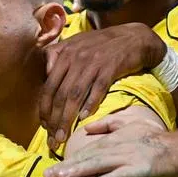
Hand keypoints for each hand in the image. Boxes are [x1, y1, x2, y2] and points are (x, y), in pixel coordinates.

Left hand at [38, 23, 165, 152]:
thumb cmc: (102, 44)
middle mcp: (76, 57)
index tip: (44, 126)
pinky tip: (84, 119)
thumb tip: (45, 74)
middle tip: (52, 139)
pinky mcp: (111, 67)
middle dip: (54, 120)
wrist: (133, 37)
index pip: (48, 86)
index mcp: (64, 53)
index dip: (44, 109)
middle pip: (60, 94)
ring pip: (75, 95)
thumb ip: (58, 56)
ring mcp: (93, 62)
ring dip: (67, 118)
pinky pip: (98, 89)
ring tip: (63, 137)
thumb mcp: (76, 44)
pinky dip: (90, 104)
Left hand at [43, 115, 177, 176]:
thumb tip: (87, 128)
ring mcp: (129, 158)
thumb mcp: (129, 125)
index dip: (67, 161)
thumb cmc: (153, 139)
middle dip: (66, 168)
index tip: (50, 171)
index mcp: (112, 141)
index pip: (85, 152)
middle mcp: (117, 148)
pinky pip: (124, 174)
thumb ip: (108, 125)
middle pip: (87, 159)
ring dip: (80, 172)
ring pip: (100, 165)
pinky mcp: (142, 168)